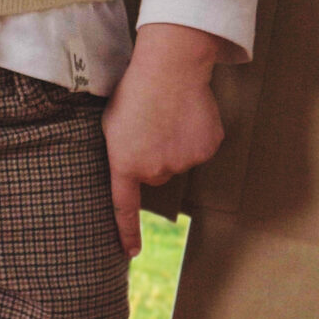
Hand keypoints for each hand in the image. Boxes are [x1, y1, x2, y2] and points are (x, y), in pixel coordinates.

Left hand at [102, 23, 229, 257]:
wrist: (169, 67)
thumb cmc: (134, 88)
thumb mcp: (112, 122)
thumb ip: (121, 151)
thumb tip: (134, 168)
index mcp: (125, 163)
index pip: (123, 207)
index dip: (127, 231)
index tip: (130, 252)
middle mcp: (155, 169)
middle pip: (157, 173)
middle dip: (154, 154)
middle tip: (150, 123)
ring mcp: (184, 161)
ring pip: (179, 160)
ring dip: (175, 142)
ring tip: (168, 112)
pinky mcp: (206, 148)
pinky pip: (200, 147)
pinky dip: (196, 134)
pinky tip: (188, 113)